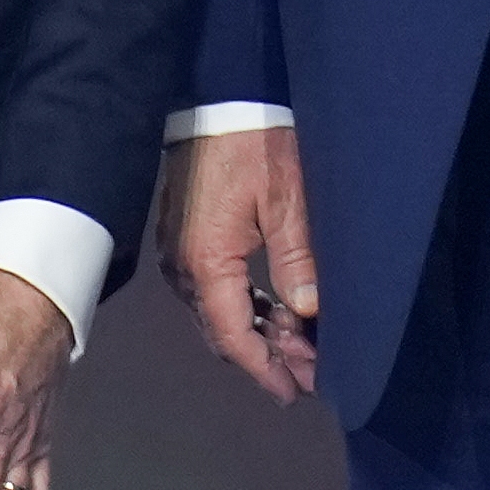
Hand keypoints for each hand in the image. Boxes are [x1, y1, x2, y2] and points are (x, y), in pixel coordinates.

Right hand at [153, 126, 319, 401]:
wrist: (218, 97)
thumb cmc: (255, 144)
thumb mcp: (287, 201)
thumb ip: (297, 261)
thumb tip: (308, 314)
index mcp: (207, 262)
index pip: (234, 336)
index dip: (265, 369)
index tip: (295, 392)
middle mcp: (183, 266)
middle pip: (223, 331)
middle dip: (267, 356)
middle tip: (310, 372)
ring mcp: (178, 253)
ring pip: (217, 312)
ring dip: (257, 332)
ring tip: (301, 346)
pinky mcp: (184, 239)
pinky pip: (212, 289)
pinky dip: (243, 306)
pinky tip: (275, 311)